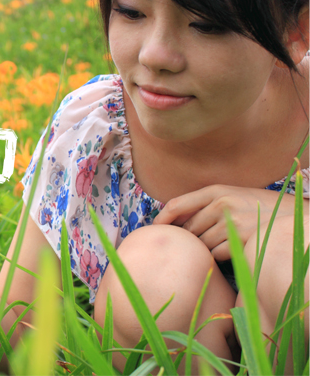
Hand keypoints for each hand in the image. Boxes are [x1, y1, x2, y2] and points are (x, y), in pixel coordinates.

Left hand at [152, 185, 298, 260]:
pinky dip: (220, 257)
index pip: (176, 204)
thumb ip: (206, 205)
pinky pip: (216, 254)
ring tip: (226, 243)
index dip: (161, 219)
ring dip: (207, 249)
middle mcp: (221, 203)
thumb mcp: (233, 197)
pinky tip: (235, 251)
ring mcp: (231, 221)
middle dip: (189, 239)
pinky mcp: (241, 239)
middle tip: (200, 243)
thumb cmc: (260, 210)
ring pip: (201, 243)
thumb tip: (174, 221)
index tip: (153, 230)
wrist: (295, 219)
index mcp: (216, 190)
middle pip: (188, 228)